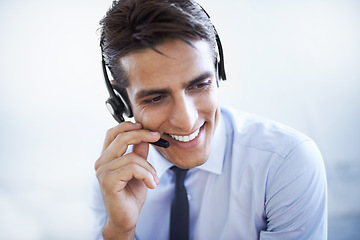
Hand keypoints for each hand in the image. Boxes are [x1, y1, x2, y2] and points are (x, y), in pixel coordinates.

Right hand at [94, 122, 160, 238]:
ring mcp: (102, 171)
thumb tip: (146, 136)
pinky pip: (132, 168)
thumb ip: (139, 152)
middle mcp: (101, 162)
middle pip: (121, 138)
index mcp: (107, 157)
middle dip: (142, 134)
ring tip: (154, 179)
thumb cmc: (131, 194)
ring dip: (149, 168)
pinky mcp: (108, 181)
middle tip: (157, 137)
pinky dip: (147, 175)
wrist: (127, 217)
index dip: (129, 126)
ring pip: (132, 156)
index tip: (148, 129)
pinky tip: (151, 184)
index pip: (113, 133)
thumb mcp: (139, 169)